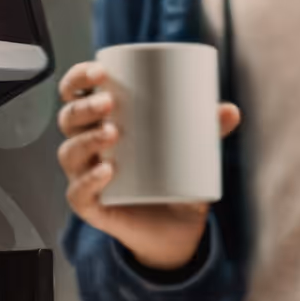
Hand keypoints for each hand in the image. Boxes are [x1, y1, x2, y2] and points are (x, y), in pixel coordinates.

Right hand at [57, 60, 240, 271]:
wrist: (173, 229)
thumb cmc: (173, 179)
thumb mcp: (192, 151)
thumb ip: (208, 130)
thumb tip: (230, 110)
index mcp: (99, 123)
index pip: (75, 95)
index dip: (79, 79)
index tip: (100, 71)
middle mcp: (85, 148)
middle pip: (69, 120)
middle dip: (84, 107)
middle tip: (109, 102)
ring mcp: (84, 177)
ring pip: (70, 153)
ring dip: (87, 140)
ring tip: (113, 133)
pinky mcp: (91, 206)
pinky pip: (78, 193)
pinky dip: (89, 180)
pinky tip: (107, 170)